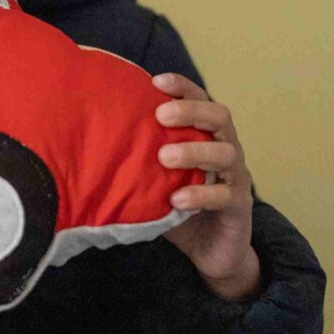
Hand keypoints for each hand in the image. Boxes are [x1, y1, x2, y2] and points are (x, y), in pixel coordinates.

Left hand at [152, 73, 260, 300]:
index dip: (183, 87)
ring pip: (226, 153)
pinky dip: (200, 195)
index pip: (201, 101)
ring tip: (165, 157)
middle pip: (220, 118)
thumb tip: (94, 142)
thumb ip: (140, 160)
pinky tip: (177, 199)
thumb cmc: (180, 206)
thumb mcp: (158, 178)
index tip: (157, 81)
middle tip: (162, 115)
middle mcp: (226, 149)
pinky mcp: (239, 207)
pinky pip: (225, 196)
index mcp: (207, 136)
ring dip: (195, 151)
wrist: (211, 252)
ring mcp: (236, 177)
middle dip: (192, 111)